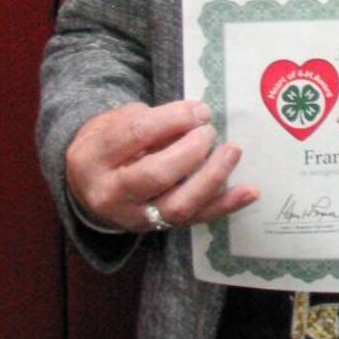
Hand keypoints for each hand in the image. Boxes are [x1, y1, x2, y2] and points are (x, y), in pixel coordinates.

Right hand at [66, 100, 258, 232]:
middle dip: (191, 149)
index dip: (174, 118)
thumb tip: (197, 117)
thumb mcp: (118, 121)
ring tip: (232, 151)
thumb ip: (153, 120)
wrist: (88, 184)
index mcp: (94, 157)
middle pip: (156, 174)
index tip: (199, 110)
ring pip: (177, 206)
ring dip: (212, 177)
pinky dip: (226, 205)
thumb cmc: (110, 142)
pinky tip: (250, 191)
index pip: (136, 134)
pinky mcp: (158, 229)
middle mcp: (110, 193)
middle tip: (208, 131)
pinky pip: (196, 220)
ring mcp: (134, 218)